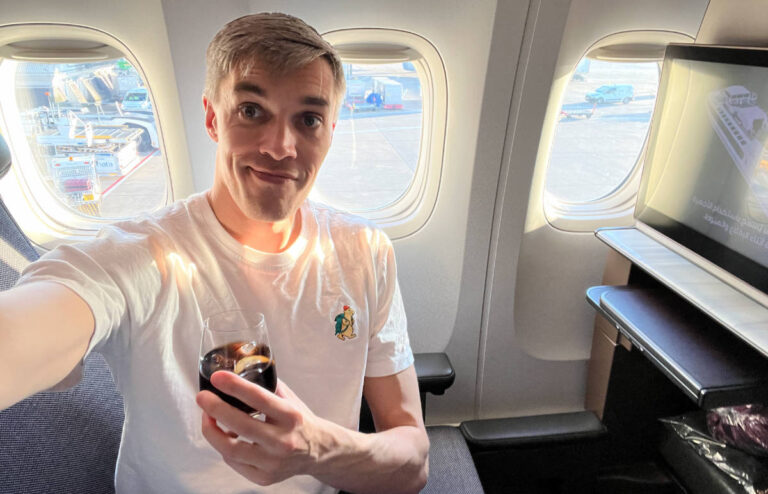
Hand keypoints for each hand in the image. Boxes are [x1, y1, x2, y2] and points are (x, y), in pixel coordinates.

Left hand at [196, 371, 322, 485]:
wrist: (319, 451)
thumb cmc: (300, 421)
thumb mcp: (290, 399)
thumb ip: (267, 385)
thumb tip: (238, 370)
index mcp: (291, 416)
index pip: (259, 398)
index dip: (234, 386)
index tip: (216, 378)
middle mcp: (283, 441)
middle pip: (240, 425)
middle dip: (215, 409)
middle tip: (202, 397)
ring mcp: (273, 463)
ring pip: (230, 449)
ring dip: (212, 431)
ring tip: (207, 417)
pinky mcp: (264, 477)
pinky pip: (233, 462)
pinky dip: (223, 447)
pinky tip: (223, 435)